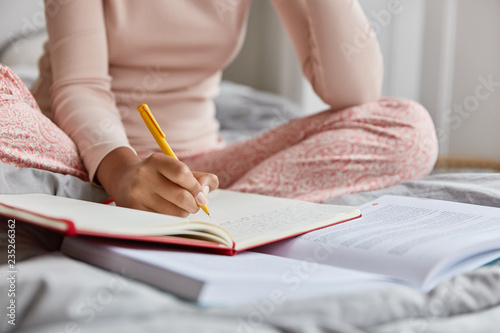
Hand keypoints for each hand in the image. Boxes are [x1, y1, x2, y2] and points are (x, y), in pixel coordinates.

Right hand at [96, 148, 218, 216]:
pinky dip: (172, 219)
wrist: (123, 181)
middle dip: (195, 204)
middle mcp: (143, 176)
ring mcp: (136, 195)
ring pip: (174, 212)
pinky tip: (167, 212)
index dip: (196, 186)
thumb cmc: (160, 176)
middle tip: (195, 204)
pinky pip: (164, 221)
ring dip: (184, 213)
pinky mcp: (134, 211)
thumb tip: (207, 192)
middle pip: (181, 197)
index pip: (182, 173)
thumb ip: (201, 178)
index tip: (202, 195)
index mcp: (156, 161)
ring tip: (180, 207)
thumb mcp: (178, 169)